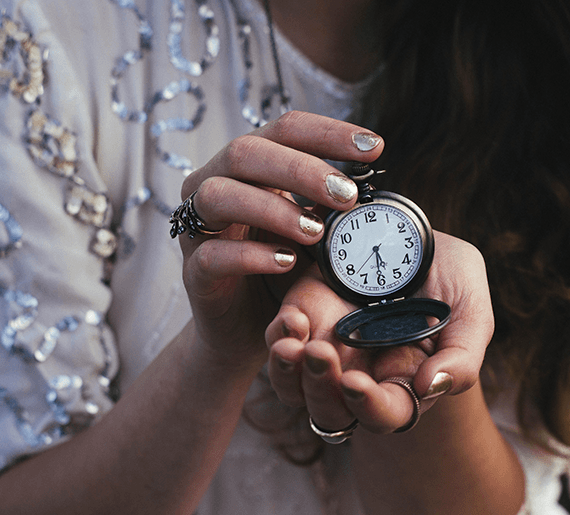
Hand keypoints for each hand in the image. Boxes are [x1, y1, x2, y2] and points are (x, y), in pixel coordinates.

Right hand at [177, 111, 382, 371]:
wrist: (249, 330)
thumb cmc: (283, 269)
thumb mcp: (314, 230)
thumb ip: (331, 205)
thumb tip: (374, 183)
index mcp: (249, 166)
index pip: (284, 129)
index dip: (327, 133)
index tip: (375, 148)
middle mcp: (215, 184)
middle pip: (245, 151)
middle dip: (301, 169)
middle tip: (348, 195)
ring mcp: (198, 227)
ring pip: (219, 195)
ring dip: (273, 208)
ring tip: (316, 232)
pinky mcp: (194, 271)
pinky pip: (212, 254)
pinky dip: (252, 255)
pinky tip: (287, 261)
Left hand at [264, 231, 493, 432]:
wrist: (409, 232)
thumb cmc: (448, 278)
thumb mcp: (471, 310)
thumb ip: (463, 356)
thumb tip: (433, 386)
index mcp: (405, 383)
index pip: (386, 415)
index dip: (370, 407)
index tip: (356, 382)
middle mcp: (362, 375)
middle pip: (331, 412)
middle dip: (320, 390)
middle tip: (318, 353)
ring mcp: (327, 350)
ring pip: (294, 389)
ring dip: (288, 374)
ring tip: (293, 345)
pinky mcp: (302, 320)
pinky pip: (277, 343)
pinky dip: (277, 337)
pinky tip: (292, 318)